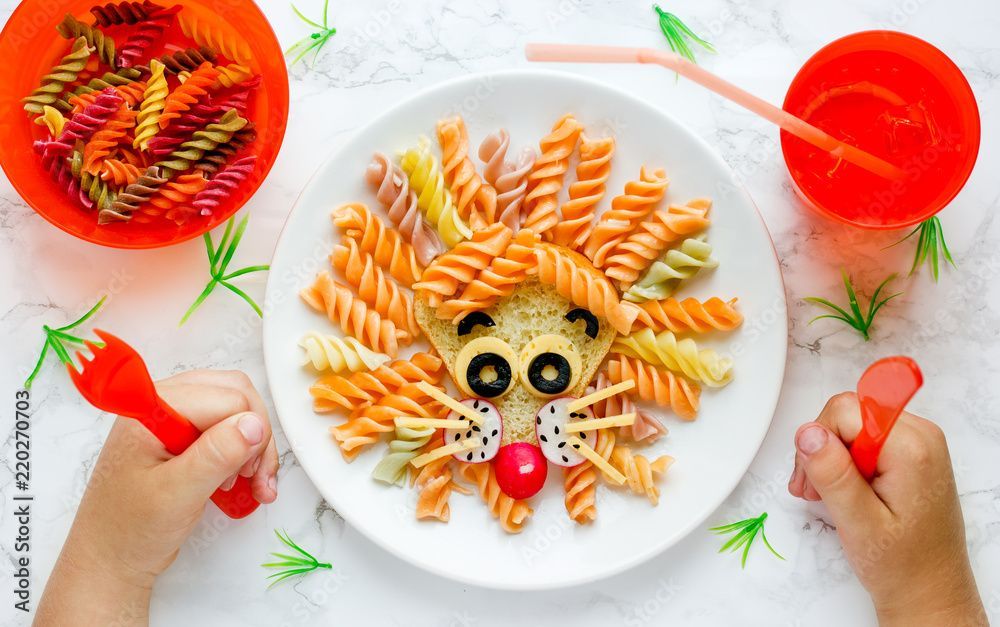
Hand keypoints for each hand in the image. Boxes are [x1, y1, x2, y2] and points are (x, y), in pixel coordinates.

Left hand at [36, 370, 279, 625]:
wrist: (110, 559)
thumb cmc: (129, 530)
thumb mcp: (176, 494)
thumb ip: (215, 455)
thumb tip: (254, 424)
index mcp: (154, 409)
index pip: (226, 399)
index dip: (247, 434)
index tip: (248, 472)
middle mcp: (165, 405)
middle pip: (236, 394)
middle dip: (256, 436)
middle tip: (254, 476)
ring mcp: (175, 419)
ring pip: (237, 410)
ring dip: (254, 446)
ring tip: (253, 484)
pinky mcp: (185, 437)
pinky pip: (227, 428)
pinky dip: (244, 453)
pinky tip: (246, 483)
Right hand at [788, 392, 985, 626]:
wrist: (929, 592)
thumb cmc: (903, 566)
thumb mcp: (859, 524)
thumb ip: (833, 474)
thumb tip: (808, 433)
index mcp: (912, 449)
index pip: (846, 410)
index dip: (821, 441)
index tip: (816, 477)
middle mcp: (920, 437)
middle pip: (847, 414)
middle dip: (821, 450)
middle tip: (815, 491)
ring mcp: (916, 444)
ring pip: (851, 426)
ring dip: (829, 459)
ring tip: (825, 496)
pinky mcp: (909, 454)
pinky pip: (864, 440)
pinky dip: (844, 463)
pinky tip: (840, 492)